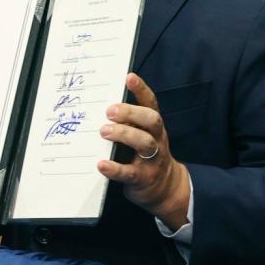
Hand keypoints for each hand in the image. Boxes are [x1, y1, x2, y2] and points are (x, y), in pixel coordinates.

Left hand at [97, 73, 190, 229]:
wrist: (164, 188)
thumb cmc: (144, 155)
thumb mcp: (141, 135)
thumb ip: (128, 123)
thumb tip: (100, 107)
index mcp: (154, 126)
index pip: (151, 103)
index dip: (141, 89)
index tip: (128, 77)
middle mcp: (157, 139)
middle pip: (151, 121)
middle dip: (131, 113)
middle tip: (110, 110)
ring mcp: (152, 159)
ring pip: (144, 143)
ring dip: (124, 135)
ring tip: (104, 131)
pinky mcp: (143, 179)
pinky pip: (130, 173)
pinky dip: (115, 168)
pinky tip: (101, 164)